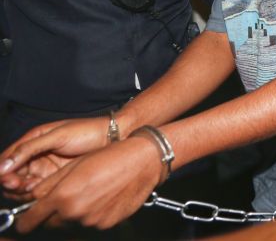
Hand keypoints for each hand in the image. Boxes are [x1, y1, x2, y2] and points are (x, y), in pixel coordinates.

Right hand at [0, 117, 107, 196]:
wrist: (113, 138)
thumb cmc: (87, 131)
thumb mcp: (57, 136)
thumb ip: (30, 148)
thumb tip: (3, 164)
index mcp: (33, 140)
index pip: (7, 159)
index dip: (3, 170)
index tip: (7, 178)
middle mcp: (35, 156)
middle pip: (12, 175)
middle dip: (12, 182)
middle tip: (18, 184)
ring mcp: (45, 169)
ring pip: (23, 185)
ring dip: (22, 189)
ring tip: (32, 186)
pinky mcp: (56, 180)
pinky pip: (38, 191)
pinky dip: (35, 193)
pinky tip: (41, 190)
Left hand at [15, 136, 161, 232]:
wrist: (144, 161)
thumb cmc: (110, 157)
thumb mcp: (74, 166)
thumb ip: (48, 185)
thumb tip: (33, 198)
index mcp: (63, 196)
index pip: (30, 220)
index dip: (25, 220)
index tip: (25, 219)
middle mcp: (75, 212)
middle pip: (50, 225)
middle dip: (51, 216)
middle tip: (63, 200)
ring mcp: (92, 221)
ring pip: (70, 225)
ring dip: (72, 215)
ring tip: (88, 195)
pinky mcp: (107, 224)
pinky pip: (90, 225)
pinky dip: (90, 216)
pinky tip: (101, 200)